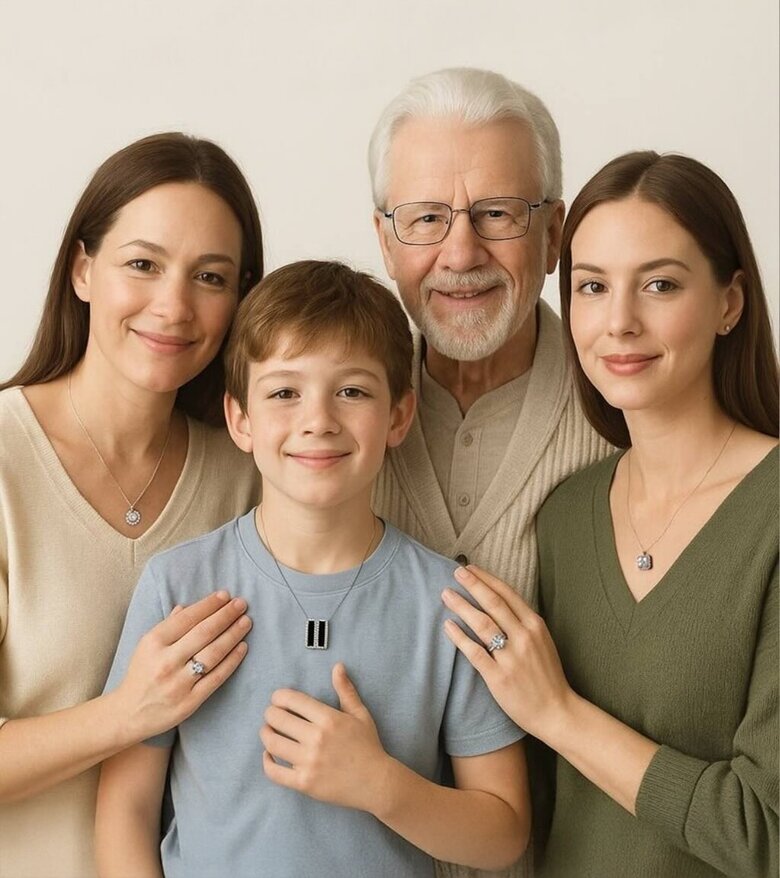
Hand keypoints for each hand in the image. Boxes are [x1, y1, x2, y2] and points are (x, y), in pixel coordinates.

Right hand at [116, 591, 250, 740]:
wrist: (129, 714)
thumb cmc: (141, 674)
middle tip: (241, 604)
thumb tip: (189, 606)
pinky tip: (243, 647)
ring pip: (213, 653)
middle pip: (203, 633)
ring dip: (233, 634)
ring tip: (246, 621)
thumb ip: (169, 625)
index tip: (225, 595)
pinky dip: (232, 660)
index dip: (209, 605)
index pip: (187, 618)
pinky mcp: (190, 702)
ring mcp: (179, 683)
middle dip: (226, 615)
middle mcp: (166, 661)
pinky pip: (216, 677)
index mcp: (153, 643)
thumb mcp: (147, 645)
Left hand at [260, 663, 388, 812]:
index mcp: (329, 719)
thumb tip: (337, 666)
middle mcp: (316, 739)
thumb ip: (345, 690)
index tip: (278, 699)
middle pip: (278, 719)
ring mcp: (309, 762)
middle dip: (270, 713)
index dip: (279, 697)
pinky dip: (267, 761)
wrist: (375, 783)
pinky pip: (275, 772)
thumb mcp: (360, 714)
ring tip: (268, 731)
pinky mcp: (304, 783)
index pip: (292, 700)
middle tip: (272, 714)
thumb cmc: (368, 745)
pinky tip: (268, 754)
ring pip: (272, 743)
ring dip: (265, 734)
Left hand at [442, 565, 573, 741]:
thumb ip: (523, 622)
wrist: (557, 712)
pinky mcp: (499, 677)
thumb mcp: (542, 641)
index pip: (507, 594)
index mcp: (535, 625)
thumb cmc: (547, 676)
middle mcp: (524, 637)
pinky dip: (459, 637)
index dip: (487, 579)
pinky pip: (474, 652)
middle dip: (472, 585)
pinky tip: (448, 626)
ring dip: (461, 606)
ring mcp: (511, 657)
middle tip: (455, 572)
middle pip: (493, 604)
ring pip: (482, 624)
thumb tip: (498, 602)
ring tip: (446, 595)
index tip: (470, 568)